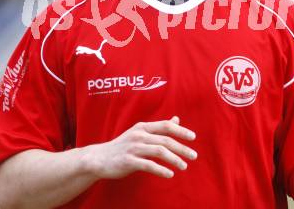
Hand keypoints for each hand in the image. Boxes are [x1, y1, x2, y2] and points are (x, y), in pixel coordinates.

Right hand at [82, 116, 196, 179]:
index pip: (166, 126)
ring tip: (184, 166)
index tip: (193, 137)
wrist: (99, 158)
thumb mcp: (140, 133)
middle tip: (194, 156)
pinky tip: (170, 174)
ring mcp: (133, 148)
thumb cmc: (123, 146)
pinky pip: (148, 165)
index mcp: (143, 127)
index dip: (180, 131)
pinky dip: (161, 170)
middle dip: (182, 148)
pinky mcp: (128, 161)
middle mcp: (139, 135)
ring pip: (159, 151)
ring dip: (174, 159)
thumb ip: (158, 128)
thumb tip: (176, 119)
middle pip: (165, 140)